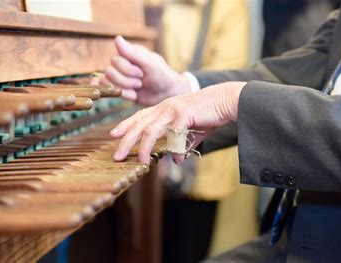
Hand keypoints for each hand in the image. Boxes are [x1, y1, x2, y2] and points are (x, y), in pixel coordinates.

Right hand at [101, 36, 190, 105]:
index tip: (142, 72)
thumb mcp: (149, 63)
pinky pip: (109, 89)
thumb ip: (132, 52)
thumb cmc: (161, 75)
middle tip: (141, 81)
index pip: (115, 60)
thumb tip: (117, 38)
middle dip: (127, 81)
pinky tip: (130, 93)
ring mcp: (119, 75)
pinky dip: (121, 93)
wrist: (166, 93)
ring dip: (125, 88)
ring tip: (138, 87)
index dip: (127, 70)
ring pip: (107, 81)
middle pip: (109, 72)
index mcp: (128, 53)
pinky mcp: (119, 87)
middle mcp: (121, 63)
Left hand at [110, 82, 245, 163]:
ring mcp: (174, 110)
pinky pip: (175, 134)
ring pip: (151, 130)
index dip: (126, 125)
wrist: (226, 100)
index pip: (140, 116)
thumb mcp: (192, 130)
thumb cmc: (209, 114)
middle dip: (126, 140)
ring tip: (140, 161)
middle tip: (116, 155)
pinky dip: (175, 148)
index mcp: (164, 108)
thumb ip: (182, 144)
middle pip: (139, 124)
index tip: (114, 134)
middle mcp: (165, 107)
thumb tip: (176, 160)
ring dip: (144, 147)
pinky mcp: (185, 114)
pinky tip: (177, 159)